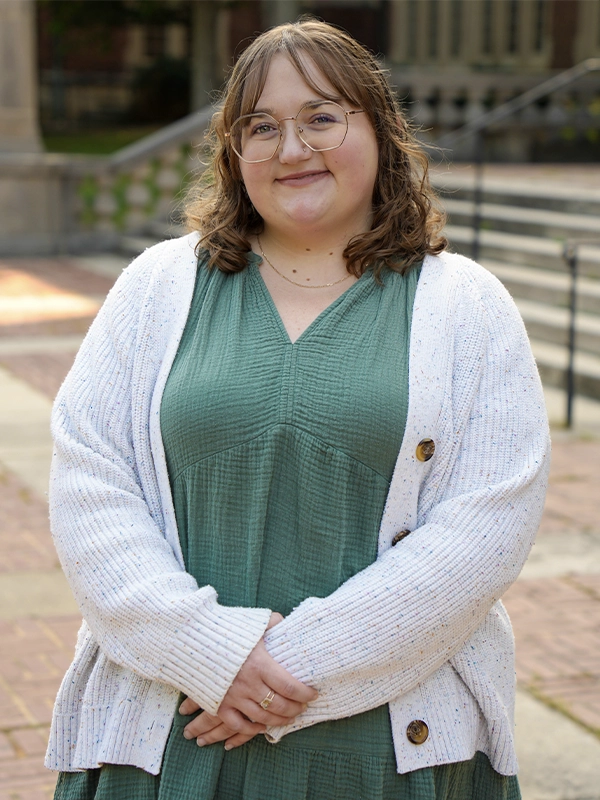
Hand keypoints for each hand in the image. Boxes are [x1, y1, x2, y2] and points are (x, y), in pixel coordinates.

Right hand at [180, 612, 316, 748]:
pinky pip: (239, 725)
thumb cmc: (225, 628)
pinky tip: (261, 726)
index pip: (290, 686)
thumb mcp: (252, 622)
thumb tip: (284, 622)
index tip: (313, 694)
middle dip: (295, 709)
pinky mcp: (219, 704)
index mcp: (260, 663)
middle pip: (279, 705)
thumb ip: (271, 623)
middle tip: (302, 707)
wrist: (191, 638)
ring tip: (287, 717)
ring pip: (262, 718)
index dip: (305, 693)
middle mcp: (249, 684)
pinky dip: (252, 729)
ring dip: (278, 720)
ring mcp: (234, 697)